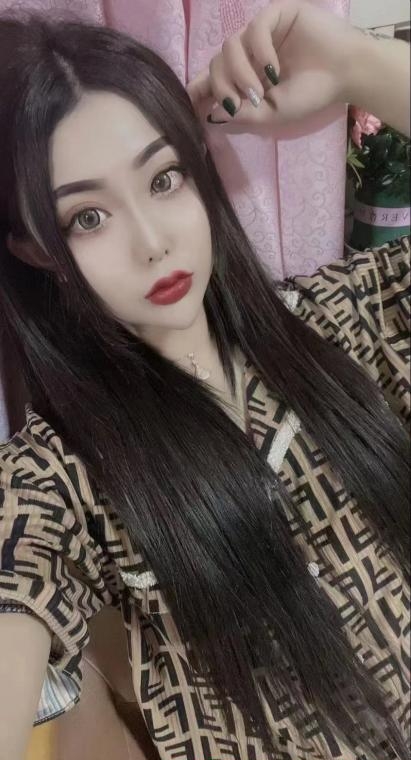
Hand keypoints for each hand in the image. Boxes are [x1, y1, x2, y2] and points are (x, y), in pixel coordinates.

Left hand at [186, 0, 360, 130]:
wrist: (345, 75)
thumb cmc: (311, 95)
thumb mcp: (271, 116)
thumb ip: (241, 116)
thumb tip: (210, 115)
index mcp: (245, 76)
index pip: (210, 79)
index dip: (196, 89)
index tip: (188, 103)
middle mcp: (248, 54)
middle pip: (215, 64)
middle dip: (222, 87)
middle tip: (241, 104)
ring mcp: (260, 34)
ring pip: (229, 46)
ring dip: (240, 73)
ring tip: (260, 92)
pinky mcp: (276, 15)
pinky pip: (255, 29)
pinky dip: (260, 52)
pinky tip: (274, 69)